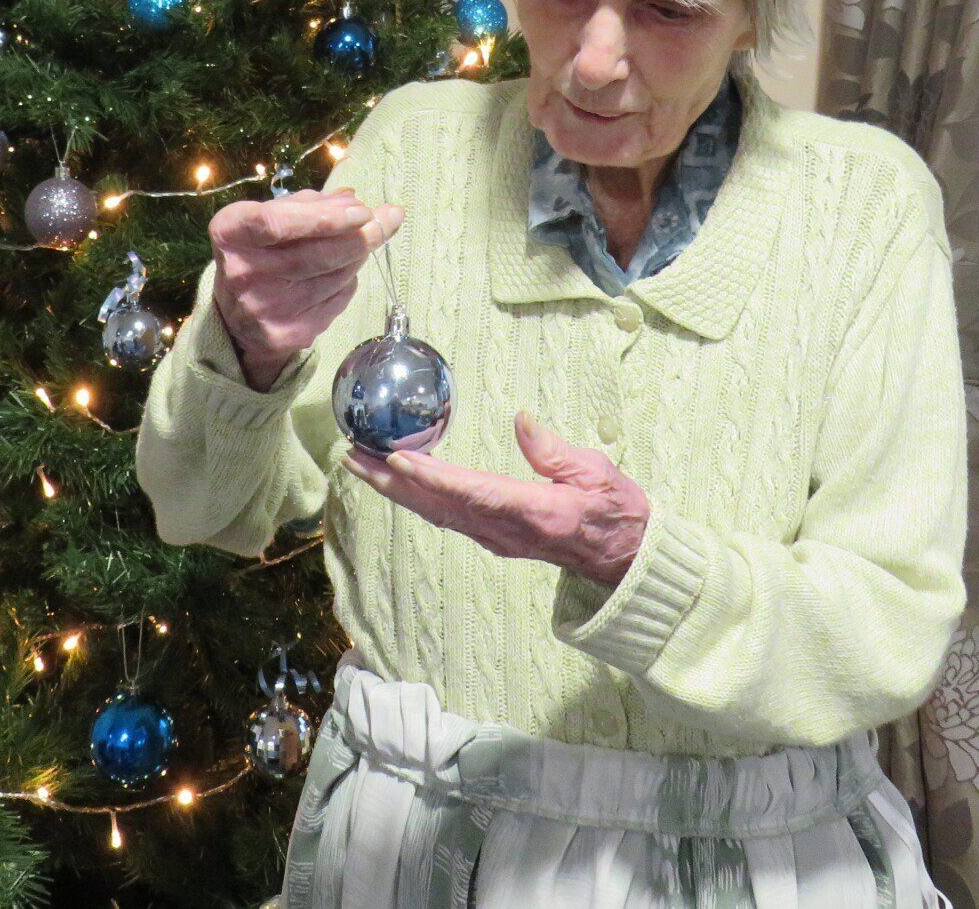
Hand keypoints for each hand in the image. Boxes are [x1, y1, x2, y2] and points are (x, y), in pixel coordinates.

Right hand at [209, 187, 403, 391]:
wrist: (238, 317)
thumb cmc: (259, 252)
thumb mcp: (271, 218)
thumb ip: (310, 205)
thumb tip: (353, 200)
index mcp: (231, 233)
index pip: (278, 223)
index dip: (325, 217)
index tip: (362, 211)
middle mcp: (241, 273)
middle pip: (315, 254)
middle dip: (359, 236)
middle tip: (384, 221)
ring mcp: (263, 308)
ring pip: (333, 277)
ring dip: (356, 257)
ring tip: (359, 245)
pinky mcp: (285, 334)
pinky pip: (336, 301)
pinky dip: (348, 282)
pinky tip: (342, 274)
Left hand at [341, 412, 648, 585]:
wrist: (625, 559)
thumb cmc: (615, 511)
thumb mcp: (596, 473)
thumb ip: (554, 451)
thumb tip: (520, 419)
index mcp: (535, 512)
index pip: (474, 493)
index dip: (433, 478)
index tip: (398, 460)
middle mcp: (507, 530)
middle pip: (439, 505)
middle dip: (391, 481)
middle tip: (353, 455)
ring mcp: (497, 537)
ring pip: (435, 512)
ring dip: (394, 489)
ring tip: (359, 463)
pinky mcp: (493, 536)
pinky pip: (445, 516)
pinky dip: (414, 497)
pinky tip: (394, 481)